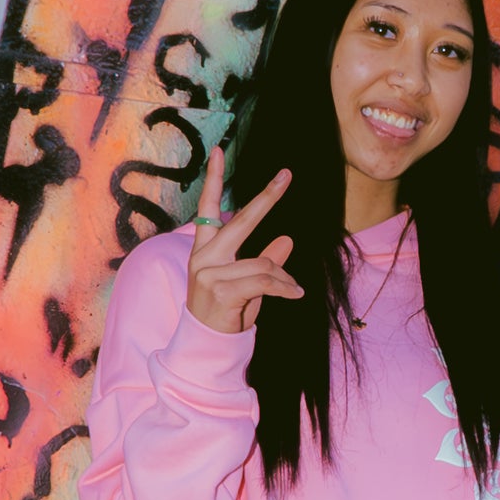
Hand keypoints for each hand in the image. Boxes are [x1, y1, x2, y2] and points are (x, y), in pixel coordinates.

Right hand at [185, 148, 300, 333]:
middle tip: (286, 175)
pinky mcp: (220, 290)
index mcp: (204, 249)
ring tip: (292, 289)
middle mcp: (203, 257)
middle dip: (266, 197)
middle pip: (240, 220)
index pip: (208, 209)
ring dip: (283, 278)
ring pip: (263, 263)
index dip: (214, 180)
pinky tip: (297, 294)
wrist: (207, 348)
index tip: (219, 151)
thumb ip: (266, 261)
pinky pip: (264, 280)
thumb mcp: (248, 284)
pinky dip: (285, 287)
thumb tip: (287, 239)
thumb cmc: (226, 313)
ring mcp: (208, 273)